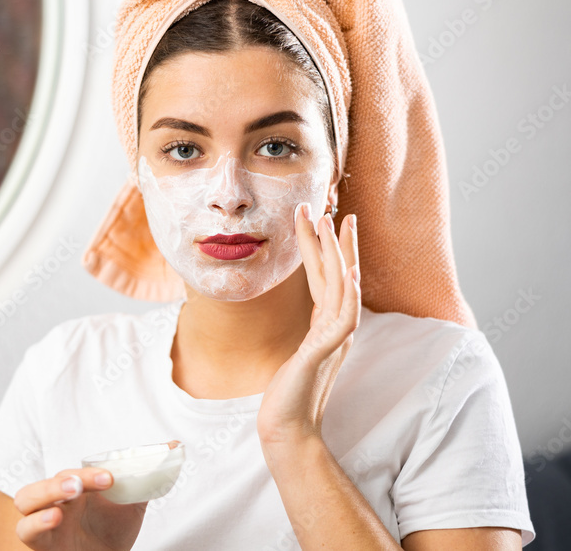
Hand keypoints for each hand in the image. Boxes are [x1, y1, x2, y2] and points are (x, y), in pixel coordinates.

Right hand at [12, 467, 147, 549]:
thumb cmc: (113, 532)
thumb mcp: (133, 504)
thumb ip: (148, 476)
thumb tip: (174, 446)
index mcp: (76, 487)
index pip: (75, 472)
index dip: (90, 473)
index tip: (111, 478)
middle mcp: (57, 501)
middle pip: (46, 482)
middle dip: (62, 480)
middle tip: (82, 483)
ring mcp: (45, 521)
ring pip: (26, 499)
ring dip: (46, 492)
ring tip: (71, 493)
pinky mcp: (41, 543)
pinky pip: (25, 529)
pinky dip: (36, 522)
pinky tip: (55, 518)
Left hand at [256, 204, 360, 449]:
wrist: (287, 427)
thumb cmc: (288, 393)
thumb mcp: (298, 353)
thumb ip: (309, 334)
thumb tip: (308, 320)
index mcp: (327, 325)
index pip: (328, 278)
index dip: (325, 248)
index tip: (320, 218)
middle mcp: (335, 328)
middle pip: (338, 275)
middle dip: (334, 240)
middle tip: (330, 206)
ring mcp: (333, 339)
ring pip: (342, 287)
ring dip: (339, 253)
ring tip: (333, 222)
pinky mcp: (325, 351)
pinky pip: (343, 317)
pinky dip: (347, 292)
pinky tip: (347, 271)